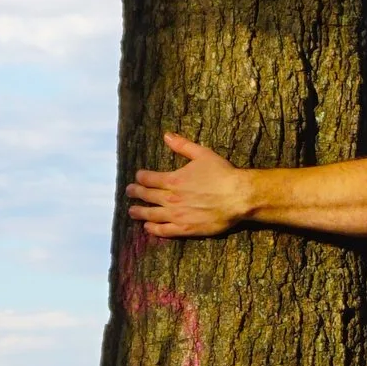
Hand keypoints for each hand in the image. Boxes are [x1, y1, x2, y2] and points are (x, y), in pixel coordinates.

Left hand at [126, 131, 252, 236]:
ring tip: (132, 211)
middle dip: (136, 193)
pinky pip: (164, 230)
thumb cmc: (222, 174)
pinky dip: (153, 229)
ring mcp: (177, 215)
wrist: (237, 197)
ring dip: (139, 212)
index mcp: (173, 179)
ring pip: (151, 214)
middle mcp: (171, 198)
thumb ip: (183, 145)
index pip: (149, 178)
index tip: (138, 176)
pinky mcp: (186, 228)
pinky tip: (148, 227)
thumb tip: (167, 135)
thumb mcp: (202, 154)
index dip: (141, 177)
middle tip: (129, 192)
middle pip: (147, 196)